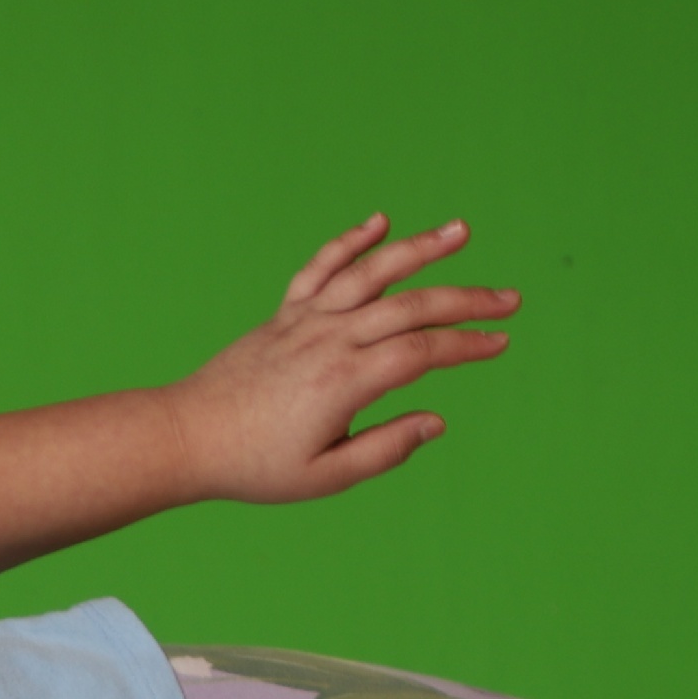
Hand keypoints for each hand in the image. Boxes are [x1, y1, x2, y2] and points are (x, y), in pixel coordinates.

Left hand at [176, 214, 517, 505]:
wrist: (187, 436)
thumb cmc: (254, 465)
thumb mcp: (325, 476)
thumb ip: (385, 448)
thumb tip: (437, 422)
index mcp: (345, 382)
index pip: (422, 353)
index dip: (467, 345)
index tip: (501, 343)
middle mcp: (329, 341)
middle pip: (411, 307)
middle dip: (466, 300)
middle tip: (510, 299)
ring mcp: (305, 321)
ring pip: (372, 273)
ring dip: (420, 249)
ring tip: (461, 230)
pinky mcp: (284, 315)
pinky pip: (321, 267)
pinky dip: (351, 242)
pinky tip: (380, 222)